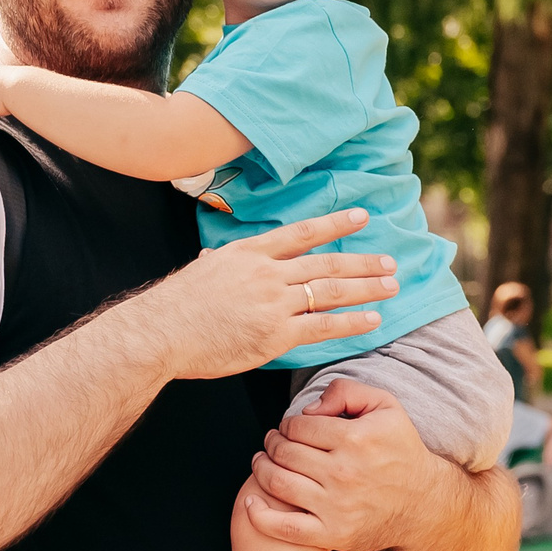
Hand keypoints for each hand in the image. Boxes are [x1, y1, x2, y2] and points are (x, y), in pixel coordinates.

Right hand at [125, 208, 396, 380]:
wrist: (159, 332)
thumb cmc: (175, 307)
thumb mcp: (201, 271)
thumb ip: (218, 263)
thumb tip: (214, 258)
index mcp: (249, 252)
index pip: (301, 233)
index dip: (334, 223)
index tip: (361, 217)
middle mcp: (266, 272)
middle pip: (326, 262)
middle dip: (362, 262)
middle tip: (390, 261)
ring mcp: (273, 302)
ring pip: (331, 290)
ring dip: (366, 287)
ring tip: (392, 285)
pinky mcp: (276, 333)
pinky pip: (324, 325)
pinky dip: (352, 321)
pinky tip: (373, 319)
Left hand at [242, 377, 432, 550]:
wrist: (424, 504)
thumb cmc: (402, 453)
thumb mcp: (387, 408)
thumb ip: (347, 392)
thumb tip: (308, 409)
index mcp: (356, 439)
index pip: (298, 425)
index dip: (288, 424)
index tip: (291, 429)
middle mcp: (344, 472)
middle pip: (284, 452)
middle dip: (272, 443)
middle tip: (273, 443)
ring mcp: (336, 506)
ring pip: (277, 483)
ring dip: (260, 469)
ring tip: (262, 463)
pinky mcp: (332, 533)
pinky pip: (283, 527)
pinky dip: (259, 515)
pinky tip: (251, 500)